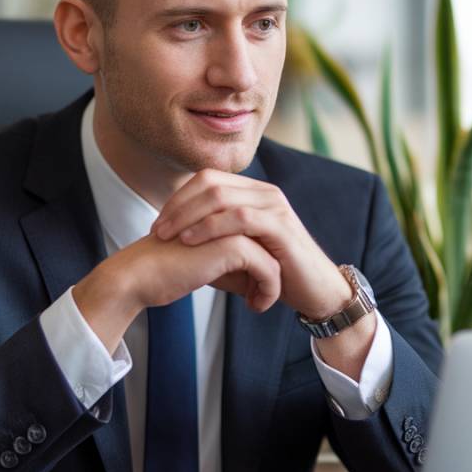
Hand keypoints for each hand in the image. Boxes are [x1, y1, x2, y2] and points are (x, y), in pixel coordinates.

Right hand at [72, 232, 280, 353]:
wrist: (138, 276)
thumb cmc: (168, 270)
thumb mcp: (207, 260)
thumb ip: (235, 259)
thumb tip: (268, 272)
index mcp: (222, 211)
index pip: (262, 235)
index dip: (265, 261)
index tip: (258, 285)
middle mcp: (230, 213)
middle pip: (271, 244)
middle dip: (272, 272)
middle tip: (261, 295)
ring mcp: (233, 226)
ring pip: (274, 257)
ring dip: (271, 284)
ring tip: (257, 302)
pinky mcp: (232, 244)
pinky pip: (269, 269)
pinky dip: (267, 291)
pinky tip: (253, 306)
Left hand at [151, 171, 377, 378]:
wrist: (313, 291)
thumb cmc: (272, 274)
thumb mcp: (234, 253)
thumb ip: (208, 240)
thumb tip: (172, 238)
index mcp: (252, 192)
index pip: (206, 179)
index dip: (178, 198)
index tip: (158, 224)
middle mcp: (264, 193)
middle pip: (210, 183)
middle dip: (177, 207)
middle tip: (157, 231)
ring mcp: (274, 206)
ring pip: (221, 197)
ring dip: (188, 217)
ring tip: (169, 238)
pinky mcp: (282, 226)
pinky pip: (240, 218)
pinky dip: (210, 228)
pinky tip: (191, 242)